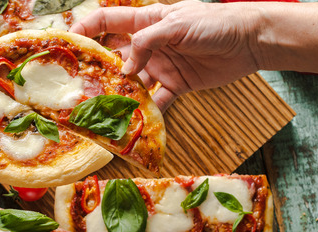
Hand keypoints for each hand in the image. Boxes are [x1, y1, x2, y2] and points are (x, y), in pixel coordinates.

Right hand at [71, 1, 263, 110]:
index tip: (68, 43)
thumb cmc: (215, 23)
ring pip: (133, 82)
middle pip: (116, 56)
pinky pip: (156, 101)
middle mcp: (150, 44)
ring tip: (103, 109)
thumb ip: (146, 43)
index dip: (86, 30)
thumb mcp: (176, 25)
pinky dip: (146, 113)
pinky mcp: (176, 84)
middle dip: (98, 70)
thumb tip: (125, 68)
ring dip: (119, 95)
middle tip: (79, 86)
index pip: (108, 22)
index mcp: (147, 21)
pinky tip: (134, 124)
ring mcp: (161, 65)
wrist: (249, 41)